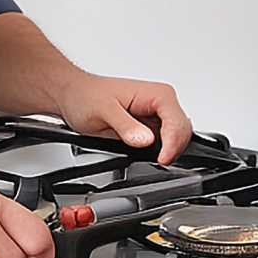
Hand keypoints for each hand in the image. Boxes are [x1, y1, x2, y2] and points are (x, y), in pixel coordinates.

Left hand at [54, 75, 192, 162]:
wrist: (74, 97)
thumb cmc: (86, 96)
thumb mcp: (103, 111)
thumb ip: (125, 126)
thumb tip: (146, 139)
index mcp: (157, 94)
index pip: (178, 122)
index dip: (173, 144)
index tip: (162, 160)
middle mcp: (161, 102)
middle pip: (183, 132)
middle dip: (174, 149)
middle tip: (158, 163)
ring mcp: (157, 115)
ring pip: (177, 139)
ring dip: (168, 151)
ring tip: (152, 159)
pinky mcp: (150, 126)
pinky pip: (165, 142)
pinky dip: (161, 152)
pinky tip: (148, 155)